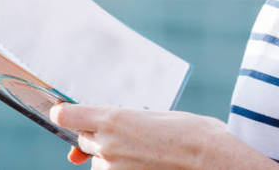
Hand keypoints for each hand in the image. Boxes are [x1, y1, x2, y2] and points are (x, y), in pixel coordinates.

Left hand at [49, 103, 227, 168]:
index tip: (62, 113)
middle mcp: (107, 147)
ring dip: (113, 159)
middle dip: (99, 137)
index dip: (64, 114)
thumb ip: (118, 126)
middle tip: (131, 135)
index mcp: (113, 119)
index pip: (67, 116)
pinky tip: (149, 164)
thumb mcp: (153, 118)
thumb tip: (80, 151)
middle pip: (85, 140)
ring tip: (149, 154)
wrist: (216, 162)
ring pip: (100, 164)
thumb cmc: (192, 133)